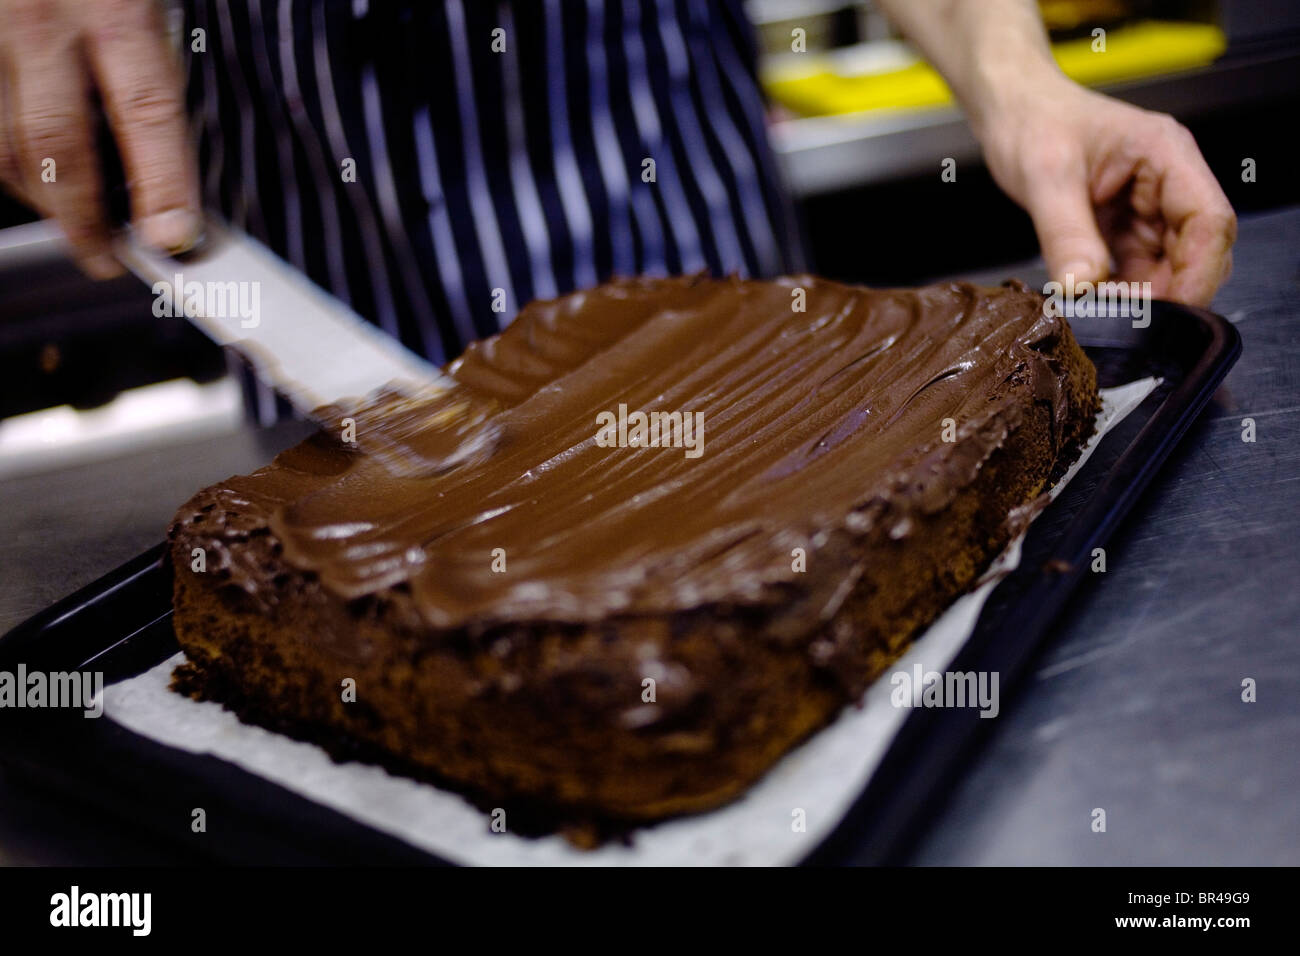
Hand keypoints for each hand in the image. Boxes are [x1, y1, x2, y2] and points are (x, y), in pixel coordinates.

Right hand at [0, 0, 200, 277]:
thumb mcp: (145, 10)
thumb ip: (150, 83)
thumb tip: (170, 184)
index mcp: (117, 10)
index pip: (148, 112)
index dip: (164, 183)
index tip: (173, 238)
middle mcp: (45, 21)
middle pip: (59, 145)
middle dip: (85, 220)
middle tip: (106, 257)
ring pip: (6, 149)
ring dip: (40, 197)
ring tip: (71, 215)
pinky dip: (9, 166)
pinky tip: (32, 174)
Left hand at [974, 74, 1235, 306]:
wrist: (1011, 111)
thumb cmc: (1033, 121)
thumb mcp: (1044, 176)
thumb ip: (1065, 233)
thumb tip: (1081, 288)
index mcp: (1167, 156)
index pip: (1209, 221)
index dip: (1199, 272)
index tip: (1173, 311)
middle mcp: (1168, 183)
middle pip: (1196, 251)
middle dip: (1171, 292)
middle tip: (1129, 323)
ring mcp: (1147, 208)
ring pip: (1167, 266)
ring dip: (1143, 297)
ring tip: (1104, 315)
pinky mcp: (1123, 228)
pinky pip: (1135, 269)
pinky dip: (1121, 293)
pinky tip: (1096, 305)